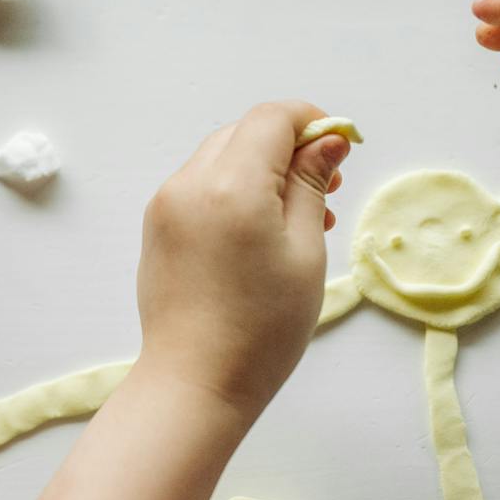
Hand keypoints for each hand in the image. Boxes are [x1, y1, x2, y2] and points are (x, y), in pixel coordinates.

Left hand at [136, 102, 349, 422]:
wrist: (195, 381)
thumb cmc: (262, 326)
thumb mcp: (304, 250)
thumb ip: (310, 184)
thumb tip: (327, 138)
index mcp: (229, 185)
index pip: (271, 119)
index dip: (311, 122)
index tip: (341, 147)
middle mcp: (188, 184)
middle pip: (243, 133)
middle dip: (288, 148)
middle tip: (327, 189)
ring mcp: (166, 205)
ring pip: (221, 158)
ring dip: (262, 171)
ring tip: (302, 217)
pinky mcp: (157, 227)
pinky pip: (200, 187)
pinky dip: (234, 192)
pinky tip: (262, 231)